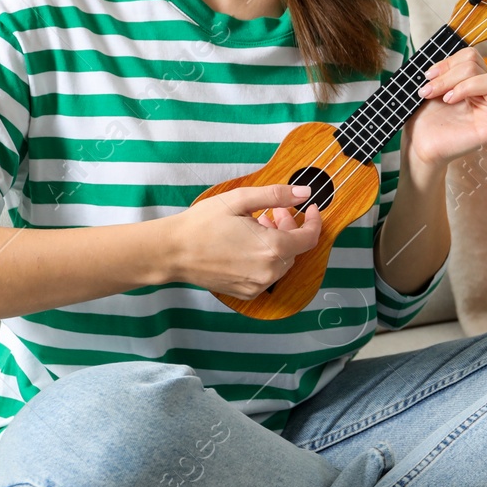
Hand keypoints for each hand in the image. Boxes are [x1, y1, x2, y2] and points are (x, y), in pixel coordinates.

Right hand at [162, 184, 323, 300]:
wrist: (172, 252)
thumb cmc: (202, 224)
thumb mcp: (240, 200)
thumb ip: (276, 195)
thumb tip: (304, 193)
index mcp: (272, 248)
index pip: (309, 238)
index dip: (313, 221)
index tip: (310, 209)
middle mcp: (269, 272)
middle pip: (294, 249)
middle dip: (289, 228)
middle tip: (272, 212)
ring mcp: (257, 285)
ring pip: (281, 262)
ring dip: (277, 243)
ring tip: (256, 226)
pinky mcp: (246, 292)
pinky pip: (267, 275)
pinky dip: (265, 259)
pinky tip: (247, 245)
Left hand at [409, 49, 486, 174]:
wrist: (420, 146)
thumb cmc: (425, 120)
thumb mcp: (431, 90)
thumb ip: (441, 73)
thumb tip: (439, 62)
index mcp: (470, 82)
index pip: (471, 57)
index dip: (449, 62)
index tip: (428, 76)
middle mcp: (484, 94)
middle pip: (478, 66)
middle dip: (449, 75)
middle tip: (428, 91)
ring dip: (464, 85)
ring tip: (446, 99)